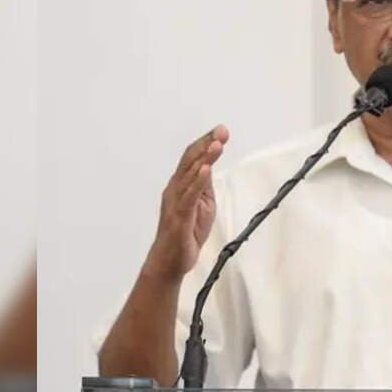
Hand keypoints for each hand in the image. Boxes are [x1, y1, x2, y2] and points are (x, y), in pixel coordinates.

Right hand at [144, 125, 229, 280]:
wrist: (170, 261)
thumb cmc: (185, 233)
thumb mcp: (203, 204)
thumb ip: (205, 185)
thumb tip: (210, 166)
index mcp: (181, 185)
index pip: (193, 158)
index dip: (206, 142)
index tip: (221, 131)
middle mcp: (175, 189)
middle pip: (190, 160)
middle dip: (207, 144)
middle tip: (222, 131)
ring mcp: (175, 201)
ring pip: (189, 174)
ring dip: (204, 158)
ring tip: (217, 144)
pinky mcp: (179, 216)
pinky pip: (188, 196)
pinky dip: (197, 181)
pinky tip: (205, 170)